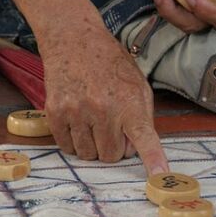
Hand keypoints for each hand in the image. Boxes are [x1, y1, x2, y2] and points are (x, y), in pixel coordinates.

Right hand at [42, 24, 168, 174]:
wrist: (73, 39)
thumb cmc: (109, 63)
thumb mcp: (137, 84)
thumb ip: (141, 118)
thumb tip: (135, 150)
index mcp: (129, 102)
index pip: (144, 138)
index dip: (153, 159)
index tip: (160, 177)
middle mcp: (103, 109)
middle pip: (112, 156)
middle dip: (114, 147)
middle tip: (111, 125)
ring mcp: (77, 112)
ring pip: (89, 155)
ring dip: (93, 145)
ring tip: (93, 120)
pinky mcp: (55, 113)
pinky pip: (68, 148)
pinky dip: (75, 141)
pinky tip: (78, 120)